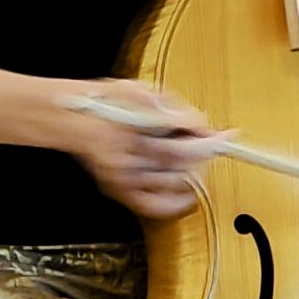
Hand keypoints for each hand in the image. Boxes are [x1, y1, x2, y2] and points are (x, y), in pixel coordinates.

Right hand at [55, 79, 227, 221]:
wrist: (71, 119)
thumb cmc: (103, 102)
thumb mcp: (139, 91)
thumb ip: (170, 107)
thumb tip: (197, 122)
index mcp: (131, 129)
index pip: (181, 140)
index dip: (209, 140)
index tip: (227, 136)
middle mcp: (127, 156)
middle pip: (179, 161)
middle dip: (203, 152)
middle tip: (213, 143)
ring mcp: (123, 177)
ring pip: (171, 182)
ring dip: (192, 170)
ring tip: (197, 158)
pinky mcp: (120, 190)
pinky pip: (154, 206)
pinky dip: (176, 202)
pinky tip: (188, 192)